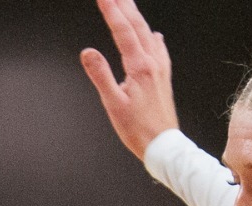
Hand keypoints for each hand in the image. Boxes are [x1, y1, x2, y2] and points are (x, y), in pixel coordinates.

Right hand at [81, 0, 181, 158]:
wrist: (164, 146)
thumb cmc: (138, 130)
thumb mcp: (113, 104)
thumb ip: (100, 75)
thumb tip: (88, 52)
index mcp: (139, 67)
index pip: (122, 30)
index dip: (111, 10)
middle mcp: (152, 63)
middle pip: (137, 26)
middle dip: (124, 6)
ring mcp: (160, 69)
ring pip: (148, 34)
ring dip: (136, 17)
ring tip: (128, 4)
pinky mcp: (163, 78)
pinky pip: (159, 49)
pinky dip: (153, 37)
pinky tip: (155, 35)